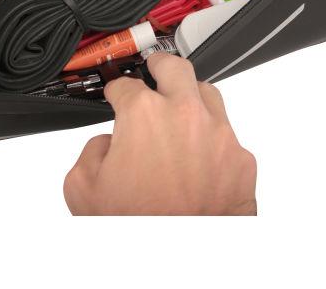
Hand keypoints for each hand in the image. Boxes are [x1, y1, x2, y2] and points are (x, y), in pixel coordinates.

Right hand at [63, 53, 256, 214]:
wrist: (179, 261)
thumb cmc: (136, 226)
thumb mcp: (82, 188)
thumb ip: (91, 150)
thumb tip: (108, 143)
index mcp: (144, 115)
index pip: (125, 85)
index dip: (115, 90)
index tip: (116, 95)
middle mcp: (185, 116)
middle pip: (175, 67)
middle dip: (159, 65)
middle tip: (153, 68)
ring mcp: (219, 136)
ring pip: (207, 94)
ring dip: (190, 97)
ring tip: (178, 110)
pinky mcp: (242, 160)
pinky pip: (228, 135)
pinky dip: (211, 139)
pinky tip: (198, 154)